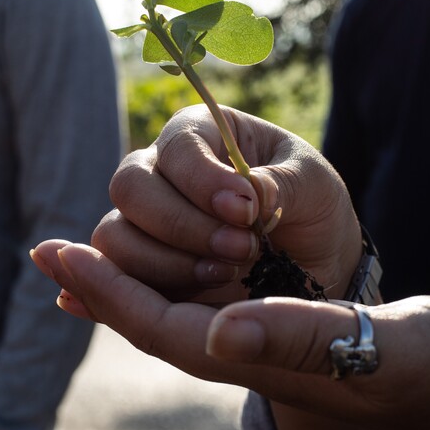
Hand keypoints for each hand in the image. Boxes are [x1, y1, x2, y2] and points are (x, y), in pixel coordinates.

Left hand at [31, 241, 429, 429]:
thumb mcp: (376, 344)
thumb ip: (304, 336)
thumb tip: (221, 329)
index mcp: (260, 357)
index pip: (159, 325)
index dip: (104, 290)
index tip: (54, 252)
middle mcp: (251, 353)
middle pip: (153, 320)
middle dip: (99, 284)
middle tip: (46, 248)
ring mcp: (267, 342)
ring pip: (177, 312)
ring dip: (131, 279)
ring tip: (87, 248)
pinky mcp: (288, 327)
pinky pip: (210, 304)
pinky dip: (173, 280)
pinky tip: (165, 262)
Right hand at [92, 104, 361, 302]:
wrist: (314, 265)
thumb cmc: (311, 208)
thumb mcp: (314, 185)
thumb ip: (282, 183)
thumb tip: (246, 193)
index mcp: (201, 133)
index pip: (177, 146)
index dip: (203, 180)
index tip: (245, 211)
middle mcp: (160, 172)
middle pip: (130, 188)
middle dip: (182, 226)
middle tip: (241, 249)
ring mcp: (144, 223)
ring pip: (114, 236)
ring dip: (168, 262)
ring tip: (228, 273)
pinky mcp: (142, 270)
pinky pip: (116, 279)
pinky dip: (144, 290)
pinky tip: (186, 296)